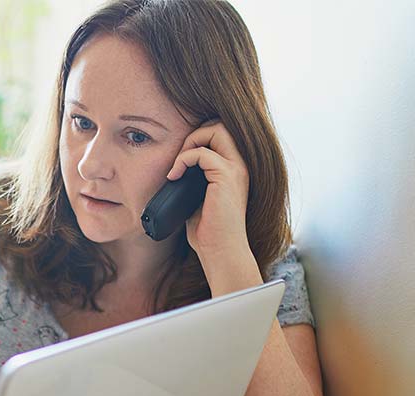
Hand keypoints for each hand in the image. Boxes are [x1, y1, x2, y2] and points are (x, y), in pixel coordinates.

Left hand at [165, 121, 252, 267]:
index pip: (221, 134)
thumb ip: (193, 181)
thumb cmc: (209, 232)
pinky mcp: (226, 176)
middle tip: (179, 158)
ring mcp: (235, 169)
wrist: (220, 251)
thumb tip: (174, 172)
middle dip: (195, 134)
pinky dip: (183, 160)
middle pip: (221, 125)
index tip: (180, 159)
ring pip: (215, 130)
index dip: (199, 138)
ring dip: (189, 143)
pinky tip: (174, 176)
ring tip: (176, 167)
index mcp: (236, 169)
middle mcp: (240, 165)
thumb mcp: (198, 199)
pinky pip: (201, 152)